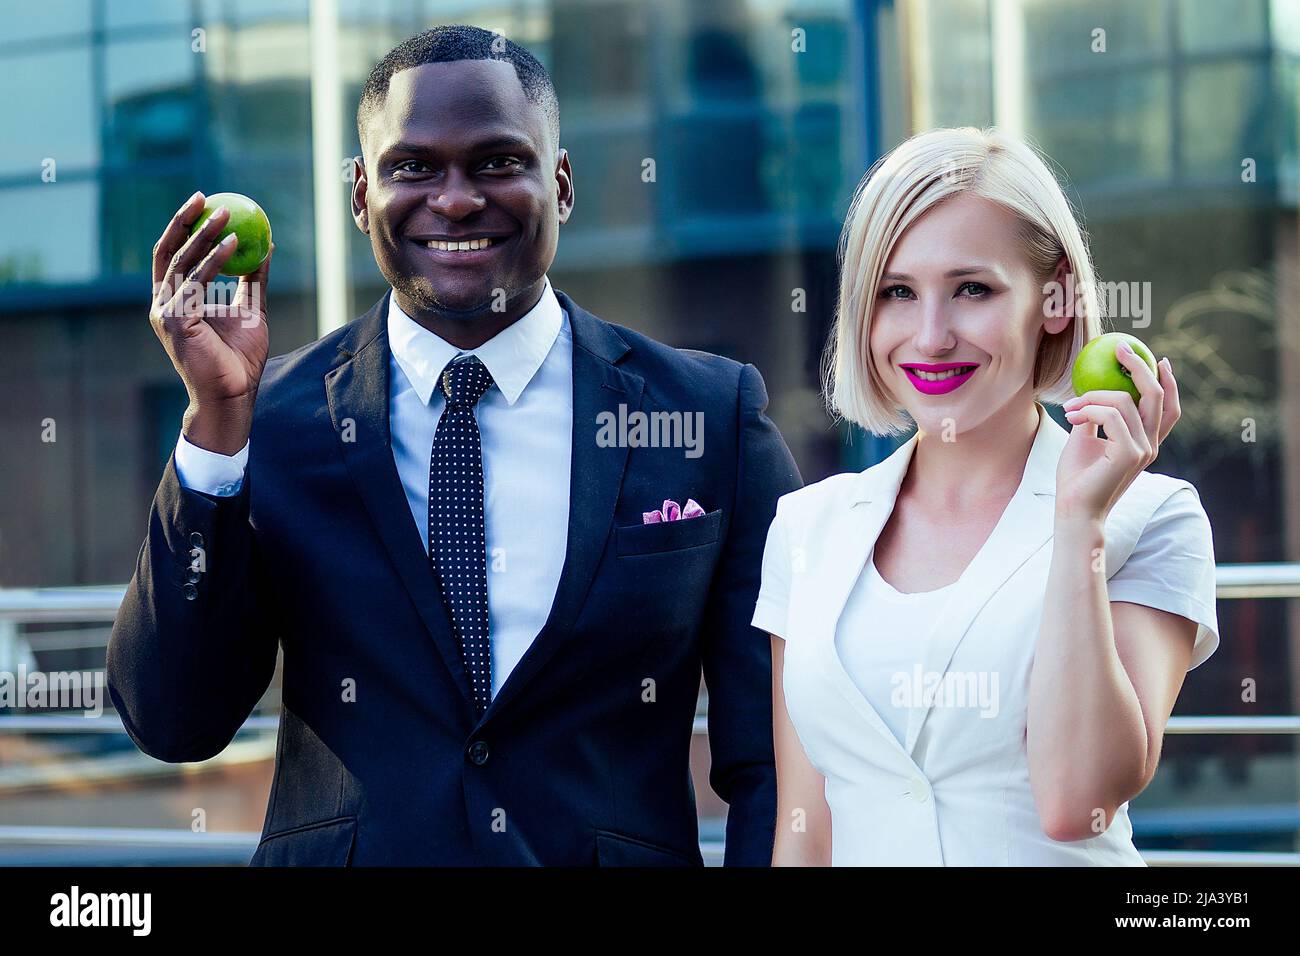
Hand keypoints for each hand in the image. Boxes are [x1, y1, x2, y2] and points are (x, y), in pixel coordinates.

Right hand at [149, 191, 273, 452]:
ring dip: (204, 235)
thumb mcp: (250, 309)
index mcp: (174, 300)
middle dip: (184, 220)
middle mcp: (163, 303)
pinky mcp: (175, 321)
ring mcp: (165, 312)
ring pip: (183, 262)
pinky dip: (216, 260)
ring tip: (227, 215)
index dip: (182, 225)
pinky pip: (198, 282)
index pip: (172, 254)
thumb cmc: (239, 358)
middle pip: (168, 251)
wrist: (233, 394)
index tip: (203, 201)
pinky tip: (234, 243)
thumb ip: (252, 279)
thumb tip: (266, 246)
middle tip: (206, 197)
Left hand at [1055, 344, 1180, 524]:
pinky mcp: (1129, 454)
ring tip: (1070, 406)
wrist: (1074, 510)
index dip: (1168, 382)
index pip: (1168, 408)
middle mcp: (1150, 445)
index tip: (1156, 359)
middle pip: (1156, 396)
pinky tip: (1071, 415)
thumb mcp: (1085, 438)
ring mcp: (1143, 450)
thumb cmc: (1076, 478)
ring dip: (1093, 396)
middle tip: (1120, 348)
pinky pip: (1111, 415)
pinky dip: (1089, 409)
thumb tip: (1090, 390)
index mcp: (1145, 442)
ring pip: (1126, 402)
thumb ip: (1095, 416)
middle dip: (1140, 367)